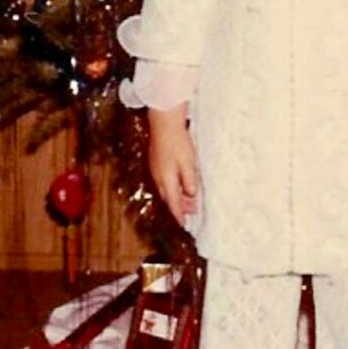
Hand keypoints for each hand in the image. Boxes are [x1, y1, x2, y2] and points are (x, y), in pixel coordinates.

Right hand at [147, 105, 197, 225]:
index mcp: (166, 180)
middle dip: (179, 207)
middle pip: (168, 198)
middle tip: (191, 212)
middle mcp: (158, 178)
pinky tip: (178, 184)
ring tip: (188, 199)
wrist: (164, 123)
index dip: (179, 215)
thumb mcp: (189, 162)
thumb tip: (190, 195)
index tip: (183, 225)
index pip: (173, 203)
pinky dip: (171, 187)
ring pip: (165, 190)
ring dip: (176, 197)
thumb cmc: (178, 142)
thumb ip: (189, 180)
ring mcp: (155, 170)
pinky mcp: (155, 163)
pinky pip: (163, 181)